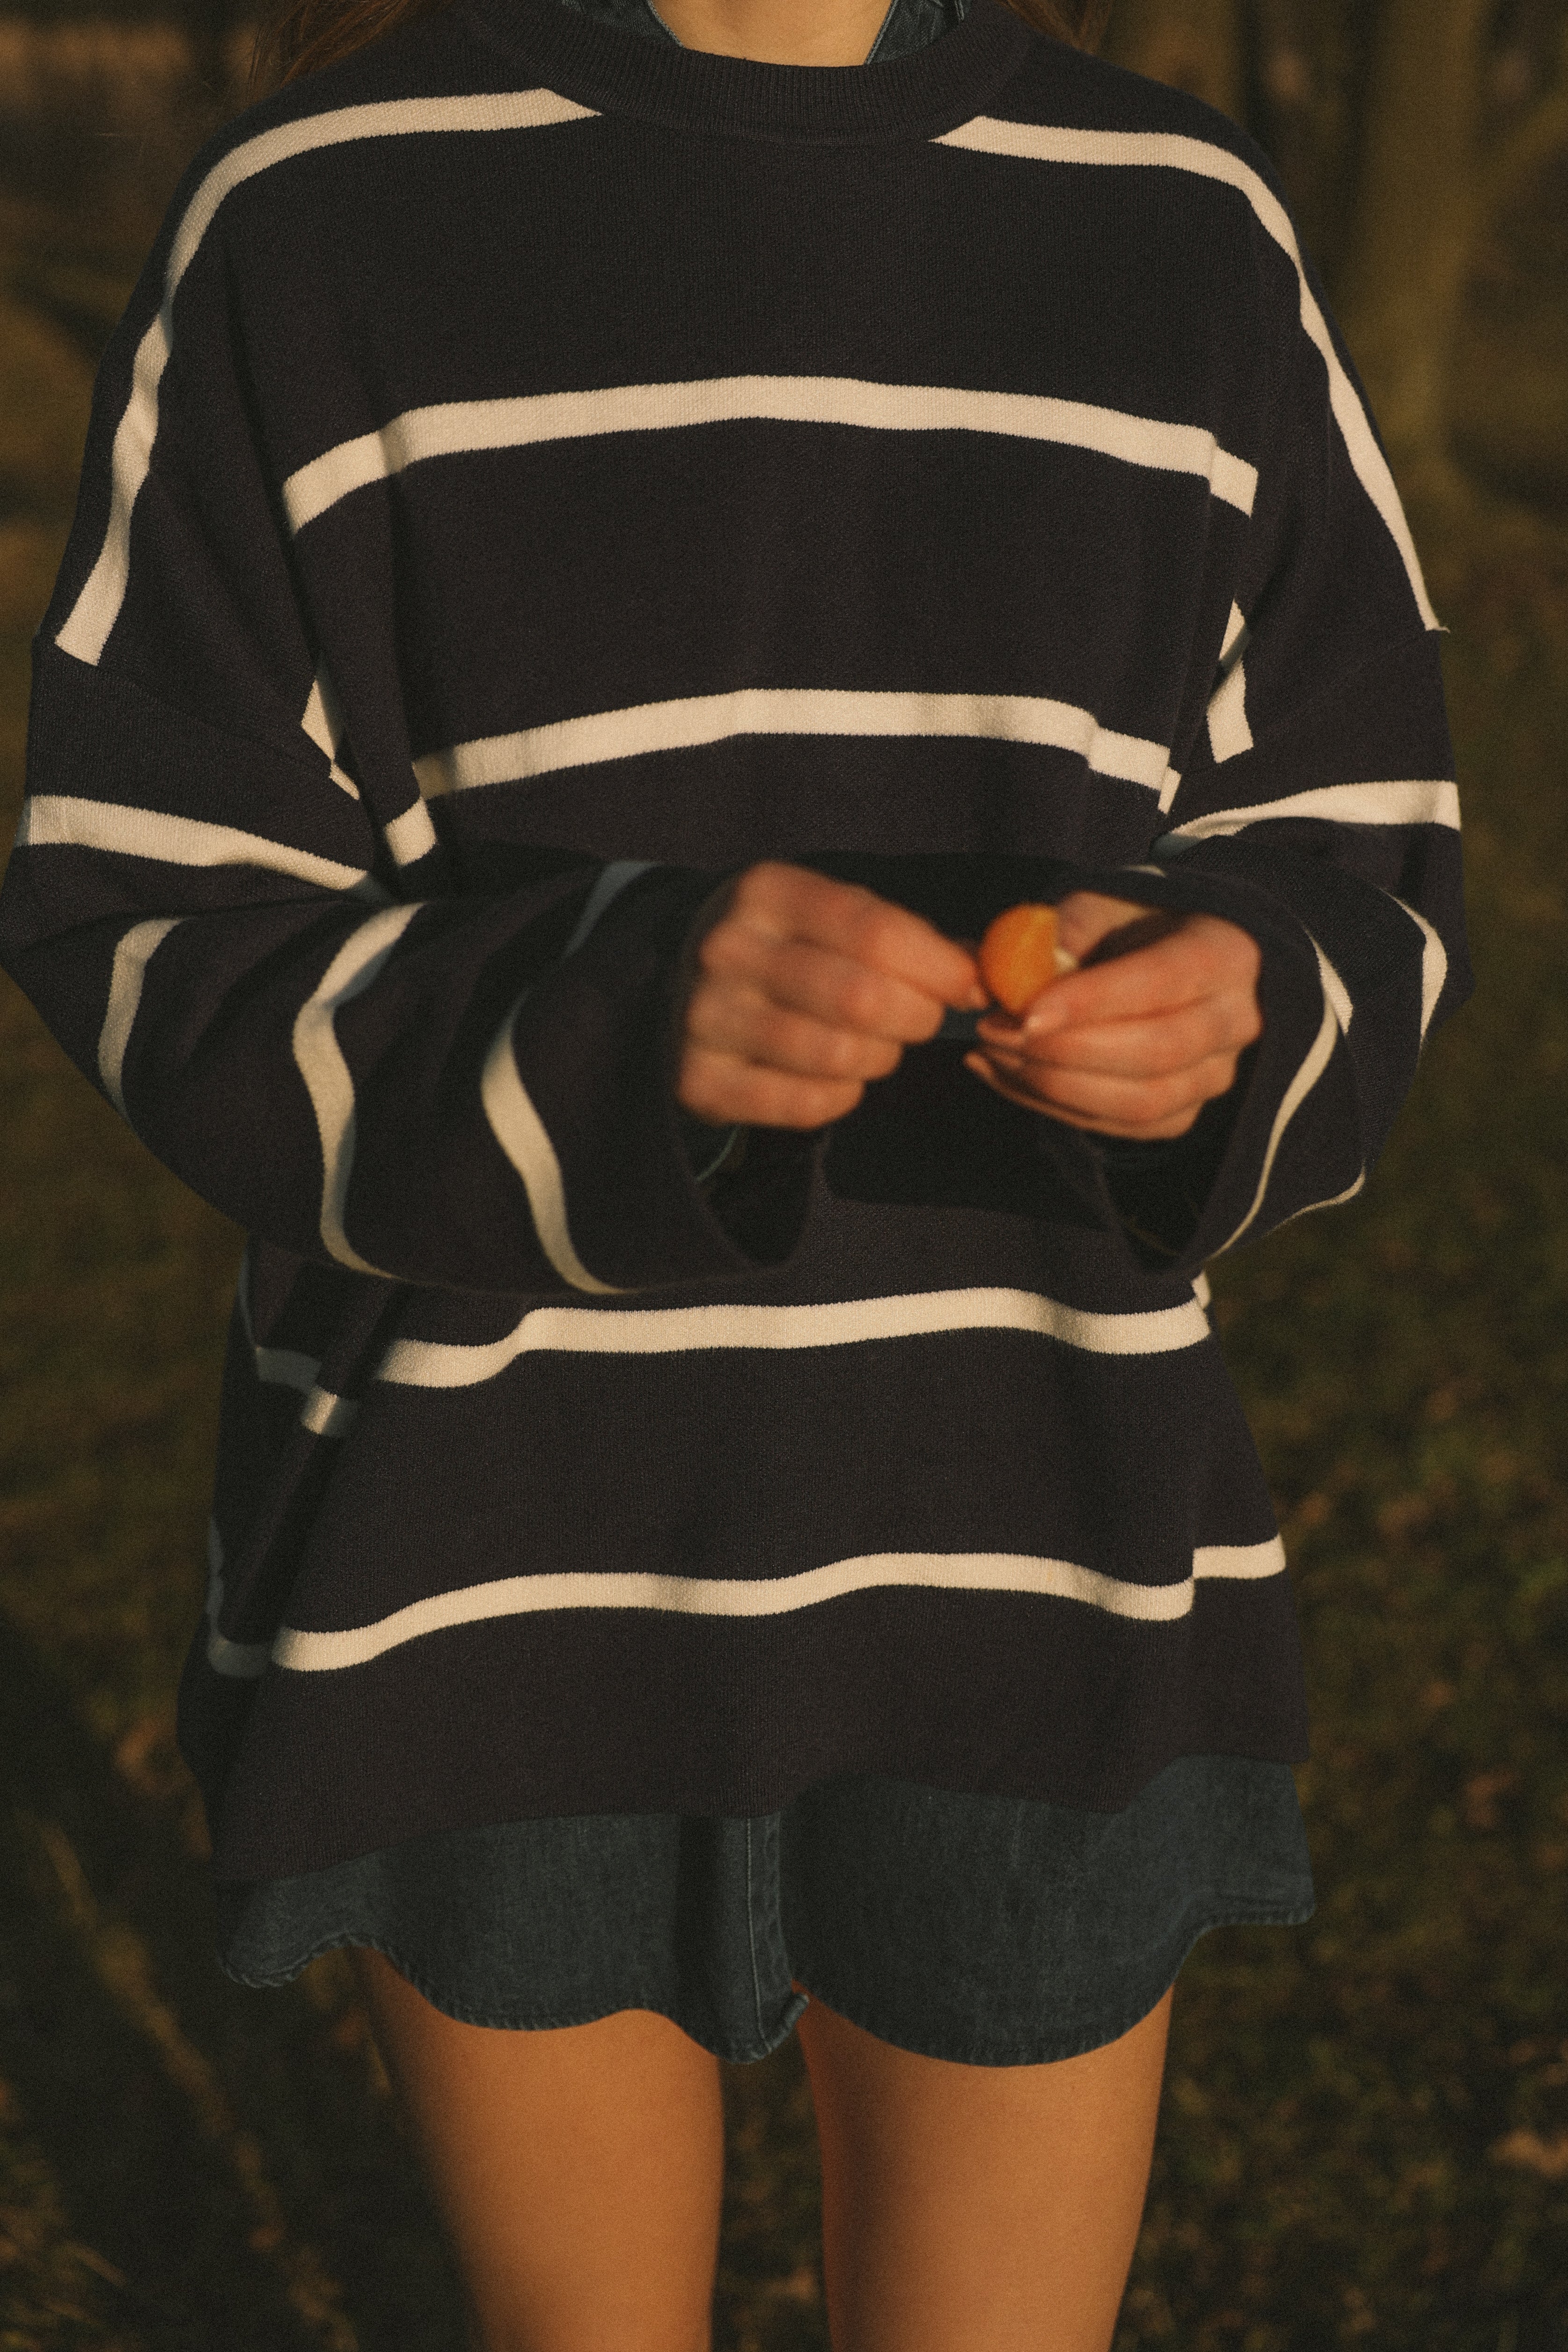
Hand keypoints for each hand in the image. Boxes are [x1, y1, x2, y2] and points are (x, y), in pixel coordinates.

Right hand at [676, 861, 988, 1129]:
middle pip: (862, 1001)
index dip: (939, 968)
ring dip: (880, 1059)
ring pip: (838, 1057)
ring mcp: (707, 1018)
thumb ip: (904, 935)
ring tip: (875, 1045)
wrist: (681, 987)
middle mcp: (727, 950)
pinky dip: (842, 1095)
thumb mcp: (831, 916)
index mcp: (766, 892)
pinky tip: (835, 1075)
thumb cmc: (787, 947)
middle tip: (920, 1019)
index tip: (968, 986)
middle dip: (916, 1018)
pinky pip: (806, 1104)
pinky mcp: (700, 1081)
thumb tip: (982, 971)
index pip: (876, 933)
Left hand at [964, 890, 1262, 1140]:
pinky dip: (1049, 1106)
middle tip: (994, 1028)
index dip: (1093, 1002)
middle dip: (1064, 1049)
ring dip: (1051, 1085)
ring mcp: (1213, 1076)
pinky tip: (1001, 1073)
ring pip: (1138, 1103)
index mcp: (1225, 954)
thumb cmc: (1130, 923)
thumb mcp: (1100, 904)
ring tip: (991, 1050)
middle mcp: (1235, 1022)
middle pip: (1154, 1053)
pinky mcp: (1181, 1114)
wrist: (1164, 957)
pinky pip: (1116, 1126)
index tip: (1028, 1011)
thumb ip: (1063, 932)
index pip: (1162, 983)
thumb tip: (1012, 972)